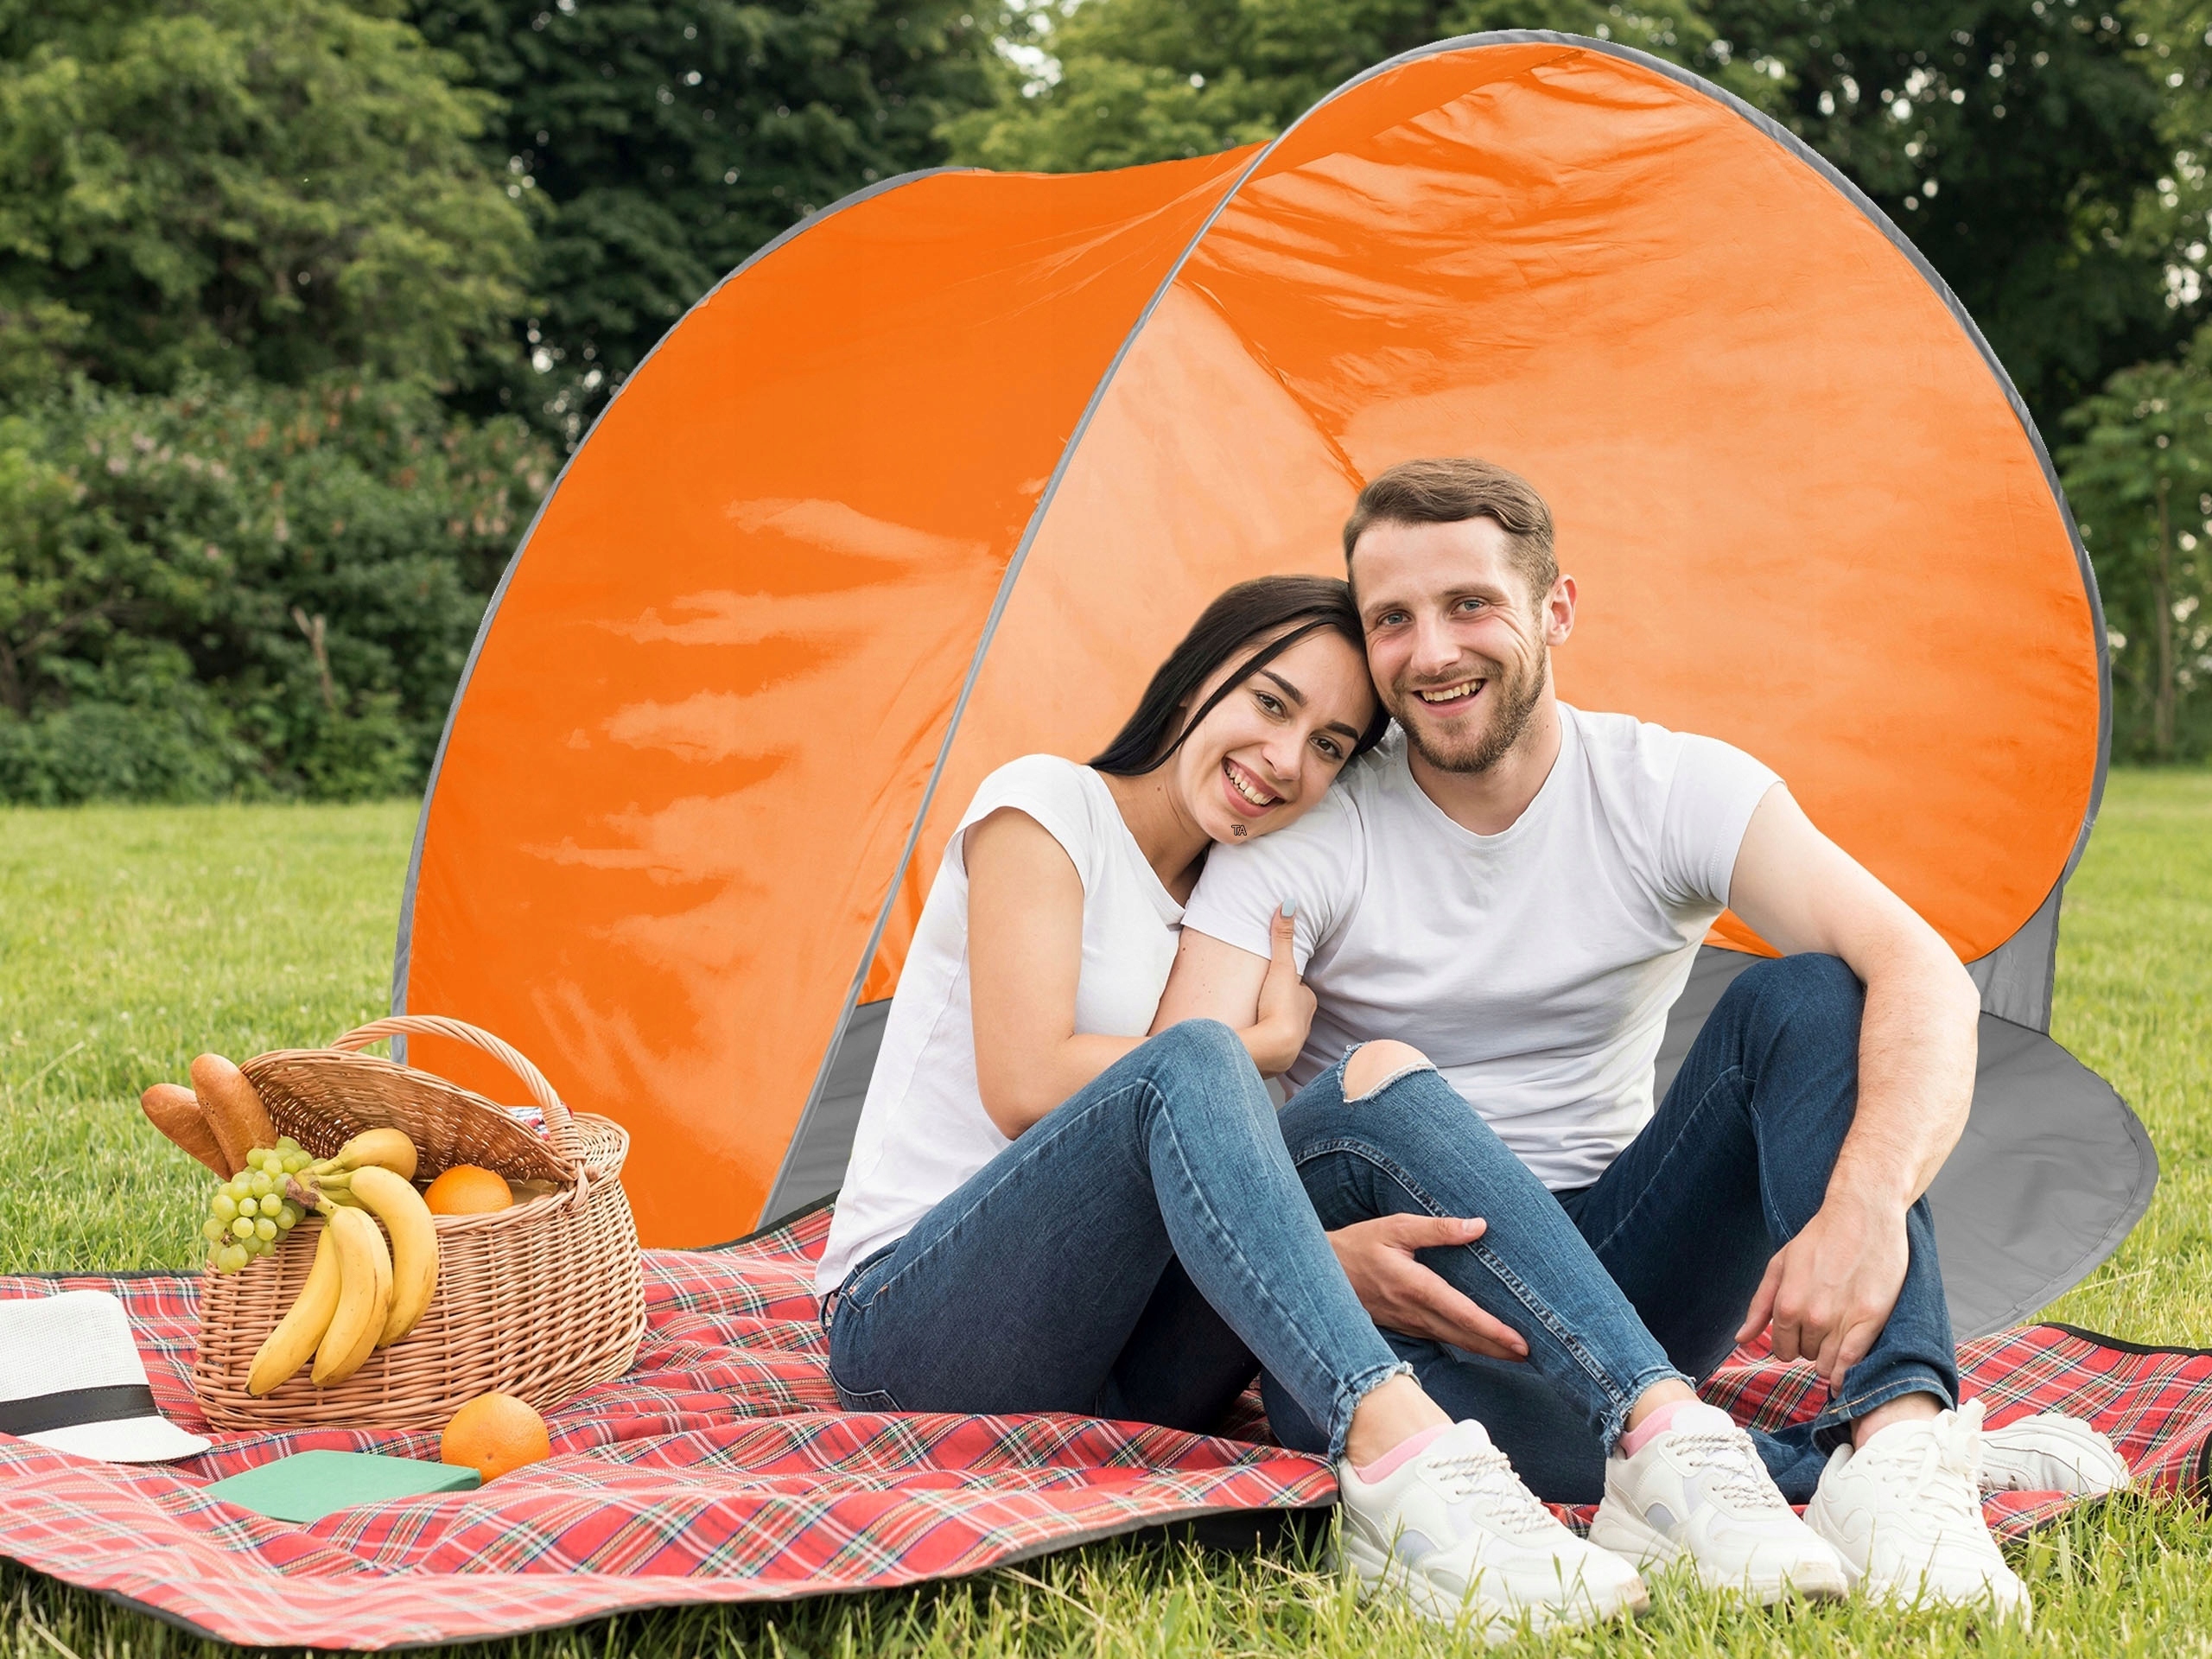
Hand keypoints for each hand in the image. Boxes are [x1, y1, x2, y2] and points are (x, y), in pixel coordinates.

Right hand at [1241, 905, 1314, 1075]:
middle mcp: (1304, 1023)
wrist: (1272, 1049)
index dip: (1286, 983)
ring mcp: (1291, 1043)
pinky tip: (1252, 1041)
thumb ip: (1282, 938)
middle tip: (1262, 999)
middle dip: (1279, 1005)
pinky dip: (1264, 1043)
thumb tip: (1288, 906)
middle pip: (1291, 1008)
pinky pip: (1271, 1047)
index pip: (1298, 988)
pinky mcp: (1276, 1059)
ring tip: (1255, 1019)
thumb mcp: (1281, 968)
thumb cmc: (1279, 1008)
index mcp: (1307, 1002)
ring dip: (1270, 1025)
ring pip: (1282, 1029)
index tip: (1273, 980)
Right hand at [1328, 1215, 1528, 1361]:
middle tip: (1532, 1356)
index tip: (1521, 1343)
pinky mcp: (1403, 1325)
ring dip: (1484, 1350)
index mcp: (1415, 1287)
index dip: (1493, 1331)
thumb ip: (1437, 1229)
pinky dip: (1464, 1343)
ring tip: (1515, 1354)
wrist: (1319, 1272)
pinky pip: (1440, 1338)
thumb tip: (1478, 1226)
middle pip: (1464, 1337)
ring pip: (1453, 1341)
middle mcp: (1413, 1312)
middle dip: (1499, 1349)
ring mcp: (1407, 1323)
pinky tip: (1478, 1344)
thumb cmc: (1359, 1245)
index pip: (1462, 1314)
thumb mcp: (1396, 1226)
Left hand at [1736, 1188, 1909, 1388]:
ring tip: (1837, 1336)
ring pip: (1829, 1365)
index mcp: (1786, 1305)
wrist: (1862, 1215)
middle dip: (1811, 1345)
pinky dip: (1847, 1376)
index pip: (1782, 1350)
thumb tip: (1741, 1340)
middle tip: (1822, 1324)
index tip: (1800, 1332)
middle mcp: (1812, 1317)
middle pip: (1806, 1356)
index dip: (1790, 1343)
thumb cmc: (1818, 1238)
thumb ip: (1759, 1306)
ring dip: (1830, 1358)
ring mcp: (1842, 1321)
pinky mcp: (1871, 1320)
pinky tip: (1846, 1377)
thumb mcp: (1779, 1266)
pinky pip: (1853, 1363)